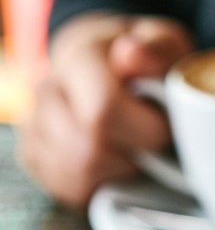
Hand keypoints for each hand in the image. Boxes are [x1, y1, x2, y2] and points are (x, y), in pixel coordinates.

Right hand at [17, 13, 193, 208]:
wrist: (102, 61)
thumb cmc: (142, 59)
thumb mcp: (165, 42)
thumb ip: (159, 47)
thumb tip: (133, 55)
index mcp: (79, 58)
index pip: (104, 112)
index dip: (148, 131)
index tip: (167, 127)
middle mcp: (48, 90)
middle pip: (90, 149)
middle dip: (134, 155)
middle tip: (152, 142)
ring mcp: (35, 124)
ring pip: (76, 172)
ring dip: (117, 171)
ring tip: (133, 150)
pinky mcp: (34, 155)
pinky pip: (66, 186)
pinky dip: (98, 185)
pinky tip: (114, 166)